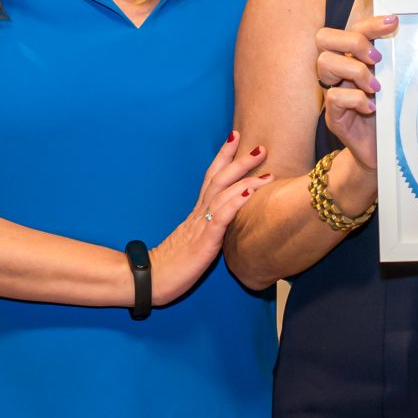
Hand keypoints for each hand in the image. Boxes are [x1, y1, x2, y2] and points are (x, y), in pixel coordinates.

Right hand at [152, 132, 269, 302]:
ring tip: (266, 171)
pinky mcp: (204, 242)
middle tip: (260, 147)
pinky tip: (248, 194)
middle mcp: (198, 215)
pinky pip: (220, 219)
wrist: (150, 281)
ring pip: (222, 195)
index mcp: (196, 214)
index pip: (211, 178)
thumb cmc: (173, 266)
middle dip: (240, 161)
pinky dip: (235, 204)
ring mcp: (200, 226)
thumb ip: (208, 229)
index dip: (223, 156)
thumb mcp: (195, 242)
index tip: (235, 136)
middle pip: (219, 179)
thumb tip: (223, 224)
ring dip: (246, 180)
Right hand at [314, 14, 396, 172]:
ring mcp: (332, 92)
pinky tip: (372, 107)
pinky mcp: (332, 115)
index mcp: (353, 59)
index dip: (368, 23)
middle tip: (377, 59)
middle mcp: (338, 72)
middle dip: (353, 41)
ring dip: (355, 70)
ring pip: (325, 62)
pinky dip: (356, 99)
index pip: (350, 29)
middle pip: (324, 37)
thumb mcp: (394, 84)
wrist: (382, 152)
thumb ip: (393, 64)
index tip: (392, 23)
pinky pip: (335, 96)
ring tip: (376, 87)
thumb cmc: (389, 115)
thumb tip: (408, 40)